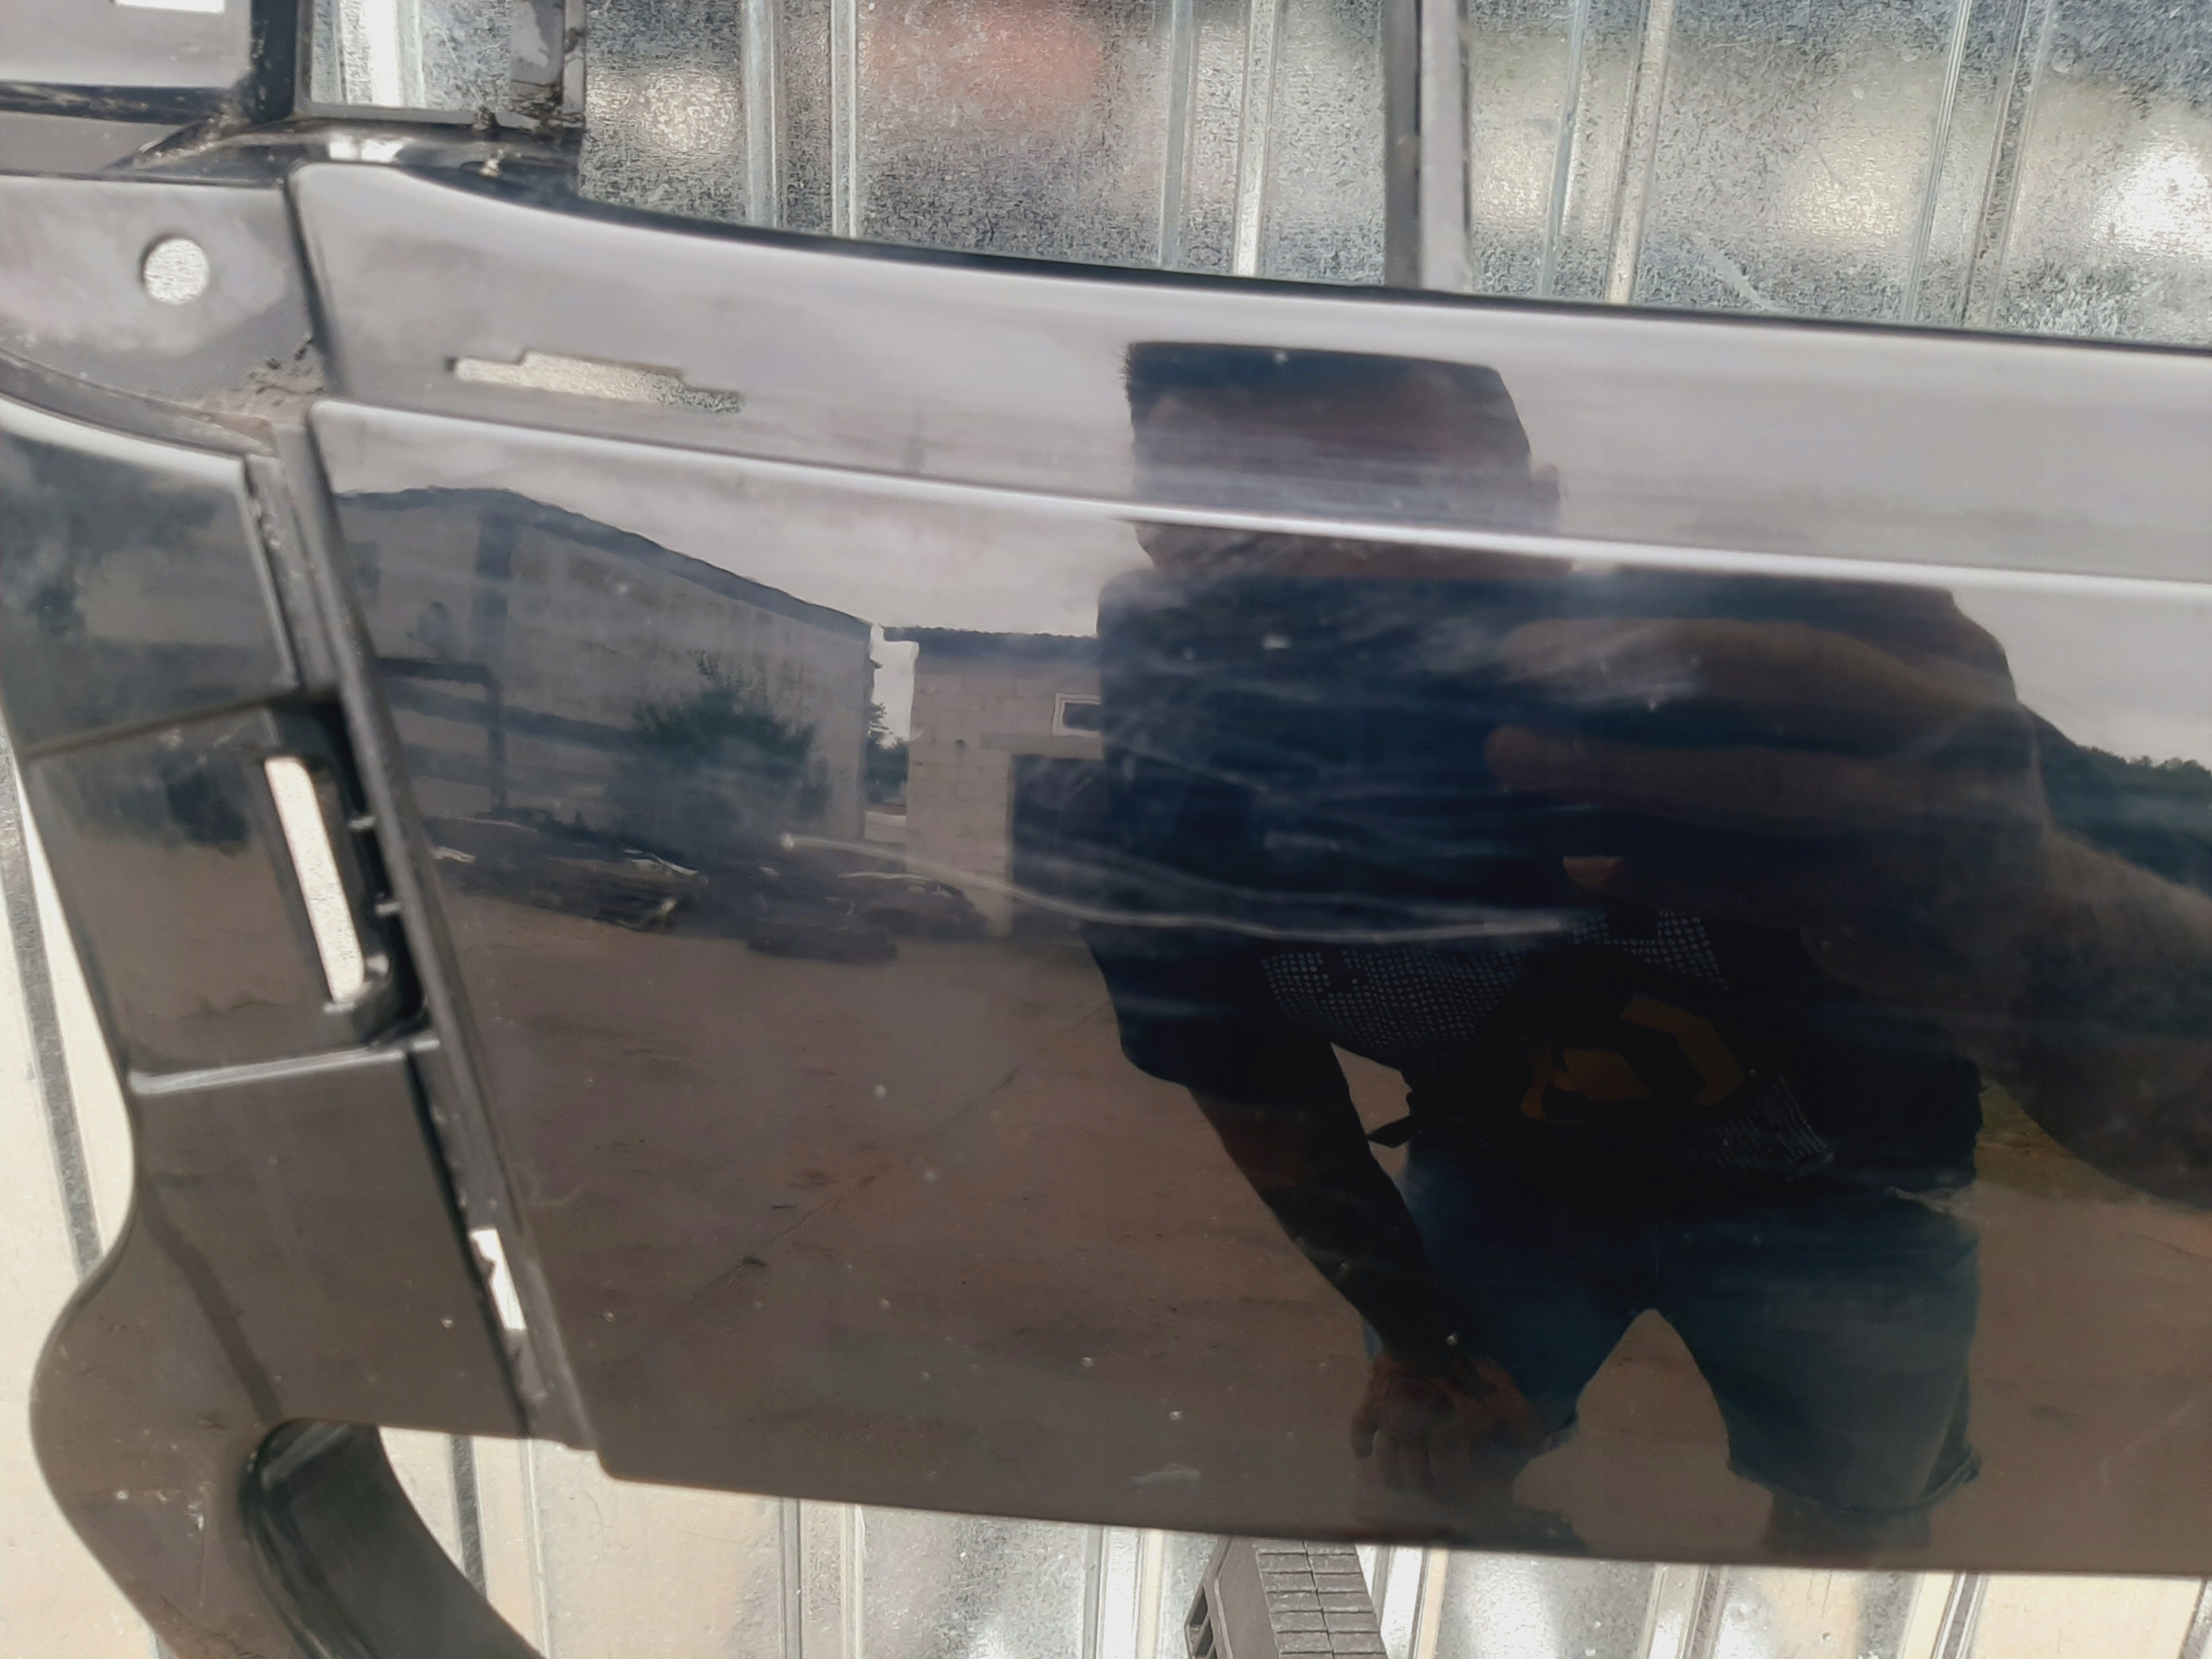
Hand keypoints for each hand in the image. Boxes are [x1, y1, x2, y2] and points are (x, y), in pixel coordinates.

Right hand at [1350, 1350, 1545, 1497]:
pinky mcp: (1374, 1403)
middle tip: (1434, 1495)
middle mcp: (1417, 1439)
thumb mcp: (1507, 1394)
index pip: (1450, 1481)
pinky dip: (1360, 1443)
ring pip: (1389, 1464)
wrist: (1425, 1332)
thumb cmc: (1468, 1366)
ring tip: (1405, 1485)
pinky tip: (1363, 1454)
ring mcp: (1392, 1423)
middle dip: (1427, 1491)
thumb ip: (1523, 1423)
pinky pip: (1360, 1428)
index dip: (1457, 1494)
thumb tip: (1535, 1447)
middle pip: (1417, 1479)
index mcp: (1449, 1439)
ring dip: (1397, 1477)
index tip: (1463, 1501)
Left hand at [1486, 593, 2060, 1033]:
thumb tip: (1629, 601)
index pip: (1802, 593)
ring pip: (1750, 783)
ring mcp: (1922, 822)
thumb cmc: (1926, 791)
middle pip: (1782, 669)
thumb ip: (1803, 656)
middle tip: (1519, 660)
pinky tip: (1577, 859)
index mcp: (1946, 648)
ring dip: (1618, 770)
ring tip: (1514, 753)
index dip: (1684, 585)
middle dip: (1641, 658)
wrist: (2033, 935)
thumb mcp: (1902, 703)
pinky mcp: (1878, 909)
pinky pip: (1742, 885)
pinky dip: (1655, 872)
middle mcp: (1952, 721)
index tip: (1569, 578)